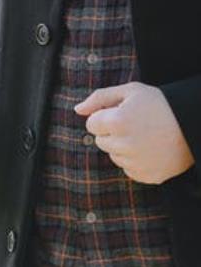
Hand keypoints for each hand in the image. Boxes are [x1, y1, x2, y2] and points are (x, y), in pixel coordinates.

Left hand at [75, 81, 194, 183]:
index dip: (104, 117)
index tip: (121, 113)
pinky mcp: (146, 176)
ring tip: (146, 136)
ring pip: (113, 156)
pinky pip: (128, 169)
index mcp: (117, 122)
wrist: (195, 124)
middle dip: (112, 132)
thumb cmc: (161, 104)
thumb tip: (77, 110)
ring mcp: (136, 163)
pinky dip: (136, 161)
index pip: (91, 124)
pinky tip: (151, 149)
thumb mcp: (131, 91)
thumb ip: (100, 98)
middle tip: (136, 124)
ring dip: (123, 147)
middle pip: (100, 141)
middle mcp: (124, 145)